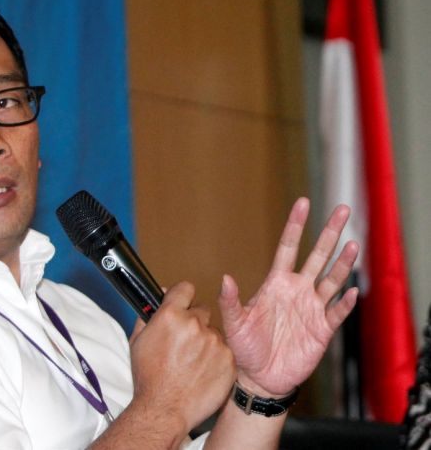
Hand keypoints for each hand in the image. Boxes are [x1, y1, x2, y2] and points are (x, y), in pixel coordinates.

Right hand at [130, 282, 235, 432]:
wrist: (164, 410)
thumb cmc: (148, 378)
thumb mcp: (138, 341)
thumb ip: (148, 315)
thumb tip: (159, 296)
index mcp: (170, 315)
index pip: (185, 288)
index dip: (182, 296)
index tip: (183, 303)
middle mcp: (194, 324)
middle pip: (201, 310)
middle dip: (194, 322)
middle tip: (185, 342)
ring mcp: (214, 341)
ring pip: (214, 332)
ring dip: (206, 342)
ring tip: (192, 362)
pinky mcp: (228, 359)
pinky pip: (225, 351)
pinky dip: (217, 359)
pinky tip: (203, 371)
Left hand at [218, 197, 358, 395]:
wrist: (260, 377)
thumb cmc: (245, 347)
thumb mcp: (234, 323)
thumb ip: (230, 301)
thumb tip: (225, 278)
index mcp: (276, 283)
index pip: (288, 247)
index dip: (295, 226)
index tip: (303, 203)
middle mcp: (297, 290)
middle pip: (317, 256)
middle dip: (329, 234)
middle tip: (343, 210)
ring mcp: (311, 308)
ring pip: (332, 279)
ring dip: (343, 263)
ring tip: (353, 244)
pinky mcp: (322, 329)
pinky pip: (337, 312)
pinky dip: (345, 302)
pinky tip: (351, 291)